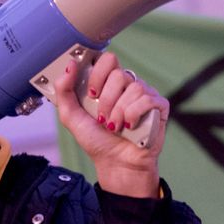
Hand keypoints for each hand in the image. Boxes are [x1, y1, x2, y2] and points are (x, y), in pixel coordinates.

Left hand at [52, 52, 165, 197]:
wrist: (115, 163)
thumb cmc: (97, 141)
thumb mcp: (72, 116)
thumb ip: (64, 90)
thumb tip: (69, 65)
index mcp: (108, 83)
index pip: (107, 60)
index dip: (98, 74)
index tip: (91, 93)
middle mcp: (128, 86)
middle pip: (119, 74)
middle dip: (107, 100)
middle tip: (102, 117)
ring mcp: (145, 95)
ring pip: (134, 88)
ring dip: (119, 113)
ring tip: (115, 127)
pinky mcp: (159, 106)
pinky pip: (148, 99)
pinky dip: (134, 116)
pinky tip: (130, 127)